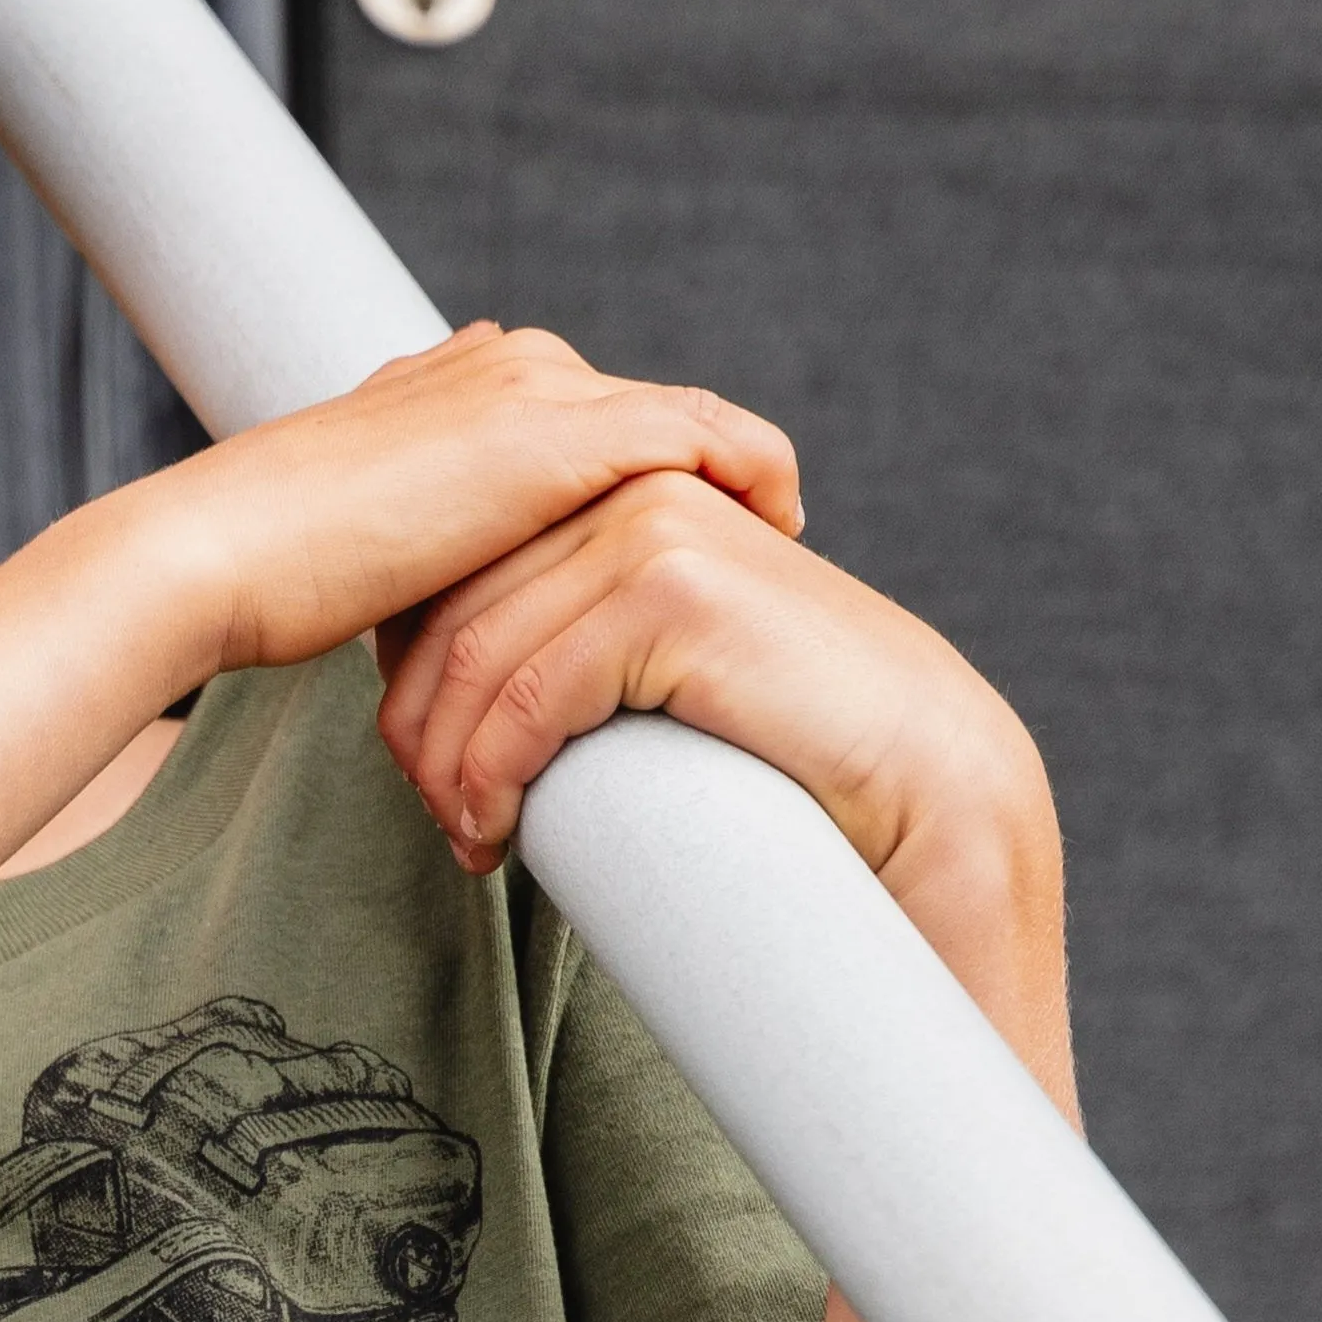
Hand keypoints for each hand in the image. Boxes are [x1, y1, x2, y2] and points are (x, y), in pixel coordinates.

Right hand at [167, 322, 805, 680]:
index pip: (571, 413)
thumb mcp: (357, 557)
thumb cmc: (258, 584)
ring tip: (780, 533)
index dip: (628, 473)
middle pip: (638, 407)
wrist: (210, 558)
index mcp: (444, 381)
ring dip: (735, 473)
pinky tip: (782, 521)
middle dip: (699, 471)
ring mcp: (525, 385)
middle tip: (751, 541)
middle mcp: (494, 361)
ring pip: (678, 416)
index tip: (668, 532)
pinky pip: (699, 437)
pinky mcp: (552, 433)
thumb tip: (455, 636)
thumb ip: (420, 561)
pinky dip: (751, 470)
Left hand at [373, 462, 1059, 966]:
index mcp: (607, 483)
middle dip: (419, 733)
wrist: (913, 768)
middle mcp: (620, 484)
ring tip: (470, 837)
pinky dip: (492, 777)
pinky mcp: (671, 591)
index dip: (409, 681)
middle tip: (442, 819)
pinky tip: (495, 830)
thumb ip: (564, 622)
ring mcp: (647, 527)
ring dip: (448, 770)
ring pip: (474, 663)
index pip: (451, 572)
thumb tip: (423, 673)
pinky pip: (529, 697)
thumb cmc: (769, 726)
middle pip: (447, 615)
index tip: (426, 773)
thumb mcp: (645, 652)